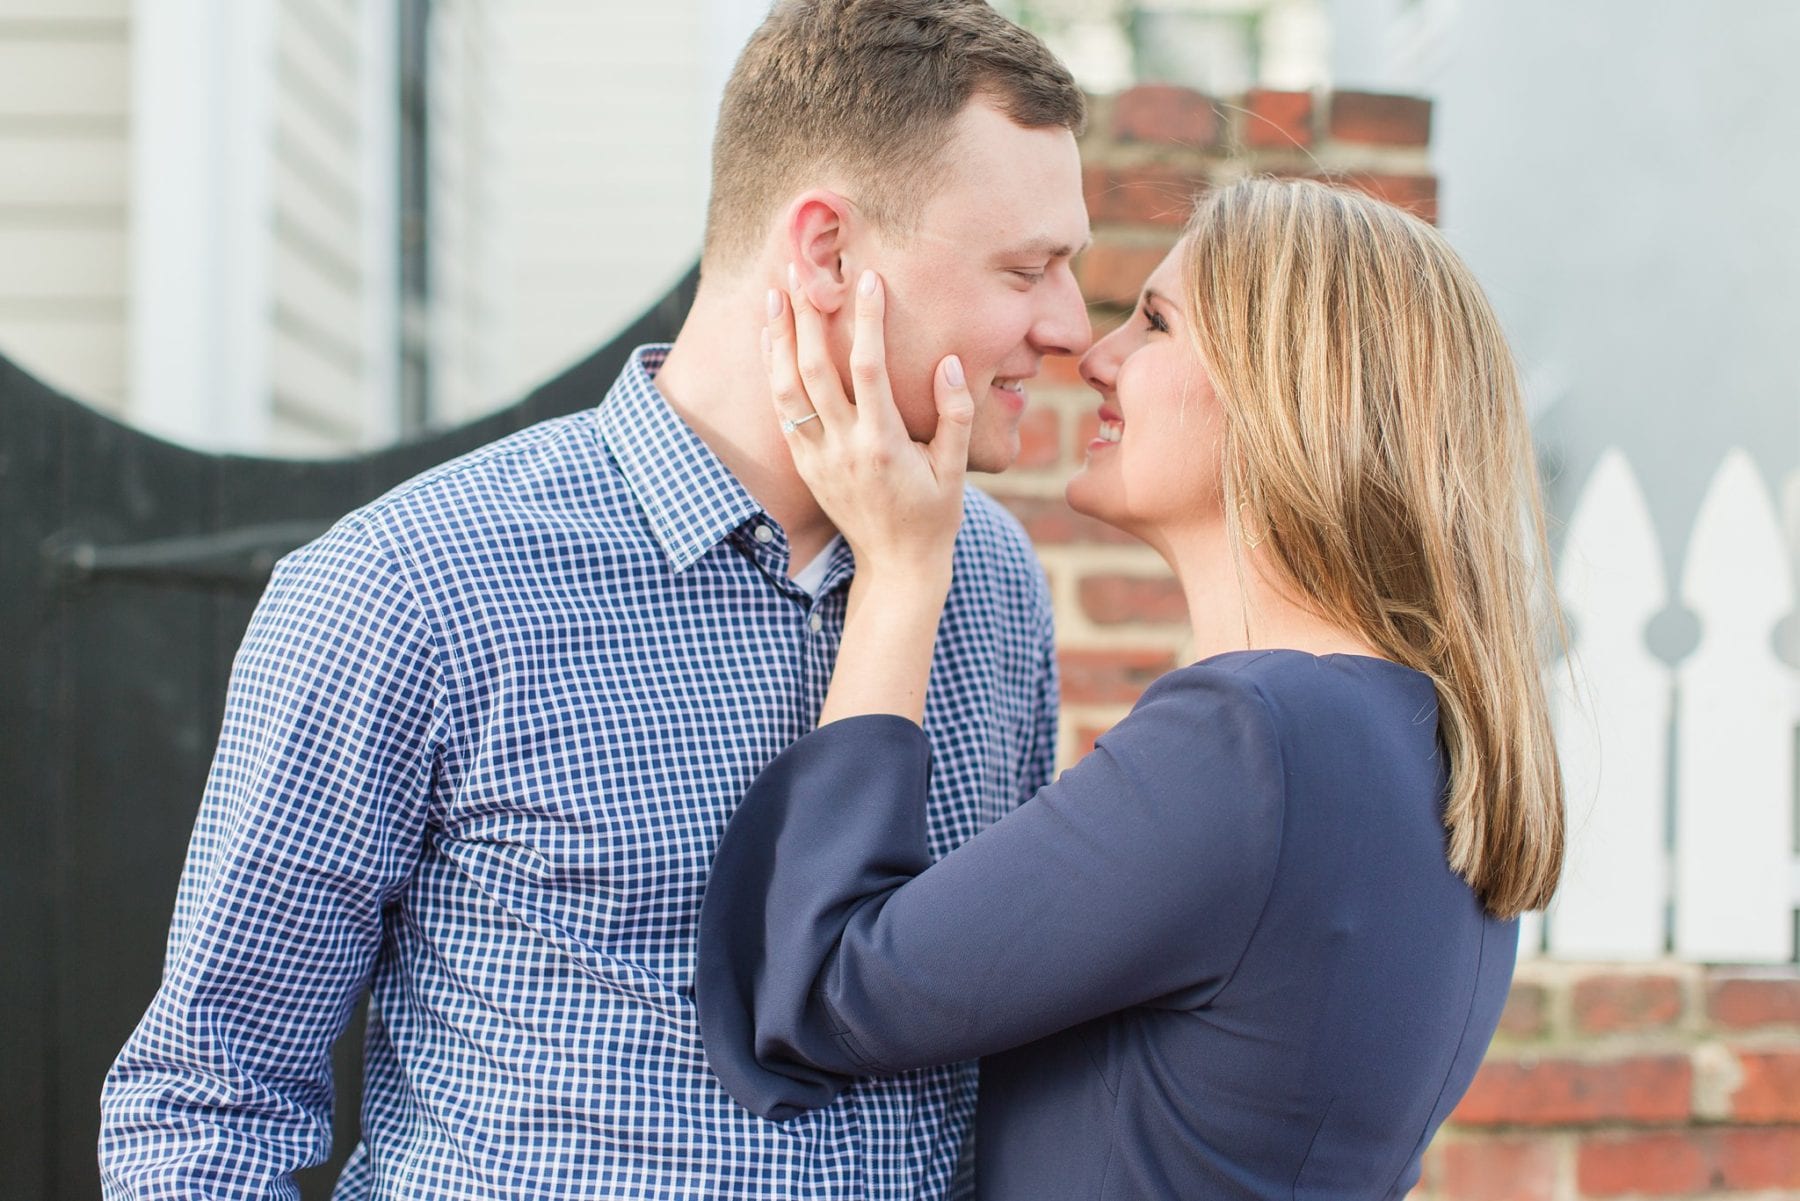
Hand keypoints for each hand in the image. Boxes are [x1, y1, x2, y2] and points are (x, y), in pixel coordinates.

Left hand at [766, 266, 972, 584]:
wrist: (896, 565)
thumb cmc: (934, 515)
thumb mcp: (956, 470)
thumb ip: (955, 415)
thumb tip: (948, 363)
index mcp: (883, 445)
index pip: (870, 370)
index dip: (868, 322)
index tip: (868, 280)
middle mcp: (843, 449)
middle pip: (814, 372)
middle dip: (807, 317)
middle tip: (801, 271)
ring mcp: (818, 458)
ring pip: (786, 390)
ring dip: (778, 340)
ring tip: (774, 294)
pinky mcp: (805, 464)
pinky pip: (781, 412)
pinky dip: (773, 372)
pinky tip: (771, 340)